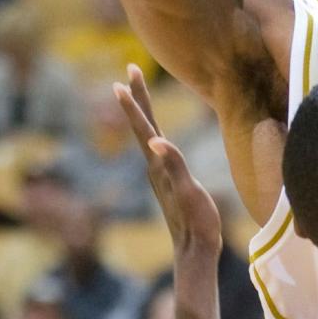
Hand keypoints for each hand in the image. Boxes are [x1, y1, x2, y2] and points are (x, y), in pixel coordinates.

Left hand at [115, 65, 222, 256]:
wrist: (195, 248)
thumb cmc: (196, 220)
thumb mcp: (188, 191)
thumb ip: (174, 164)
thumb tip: (155, 141)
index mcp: (158, 163)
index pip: (143, 126)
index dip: (133, 103)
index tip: (121, 80)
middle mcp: (154, 164)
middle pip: (143, 123)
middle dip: (137, 96)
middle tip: (130, 70)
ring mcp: (160, 171)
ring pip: (149, 133)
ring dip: (143, 111)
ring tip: (138, 92)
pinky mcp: (168, 178)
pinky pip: (159, 146)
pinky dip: (155, 130)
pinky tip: (158, 133)